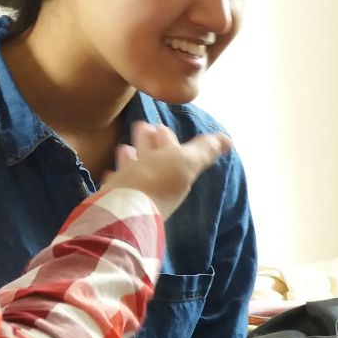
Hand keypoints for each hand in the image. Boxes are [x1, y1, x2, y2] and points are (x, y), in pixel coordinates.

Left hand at [98, 121, 230, 220]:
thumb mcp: (188, 164)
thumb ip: (205, 151)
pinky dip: (111, 180)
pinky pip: (111, 185)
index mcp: (160, 154)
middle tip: (142, 127)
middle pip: (143, 146)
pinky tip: (109, 177)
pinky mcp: (112, 197)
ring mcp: (123, 179)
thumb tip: (228, 139)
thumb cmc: (162, 184)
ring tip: (125, 149)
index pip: (165, 139)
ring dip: (127, 156)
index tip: (161, 127)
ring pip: (126, 163)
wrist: (130, 210)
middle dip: (144, 137)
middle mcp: (140, 163)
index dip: (165, 135)